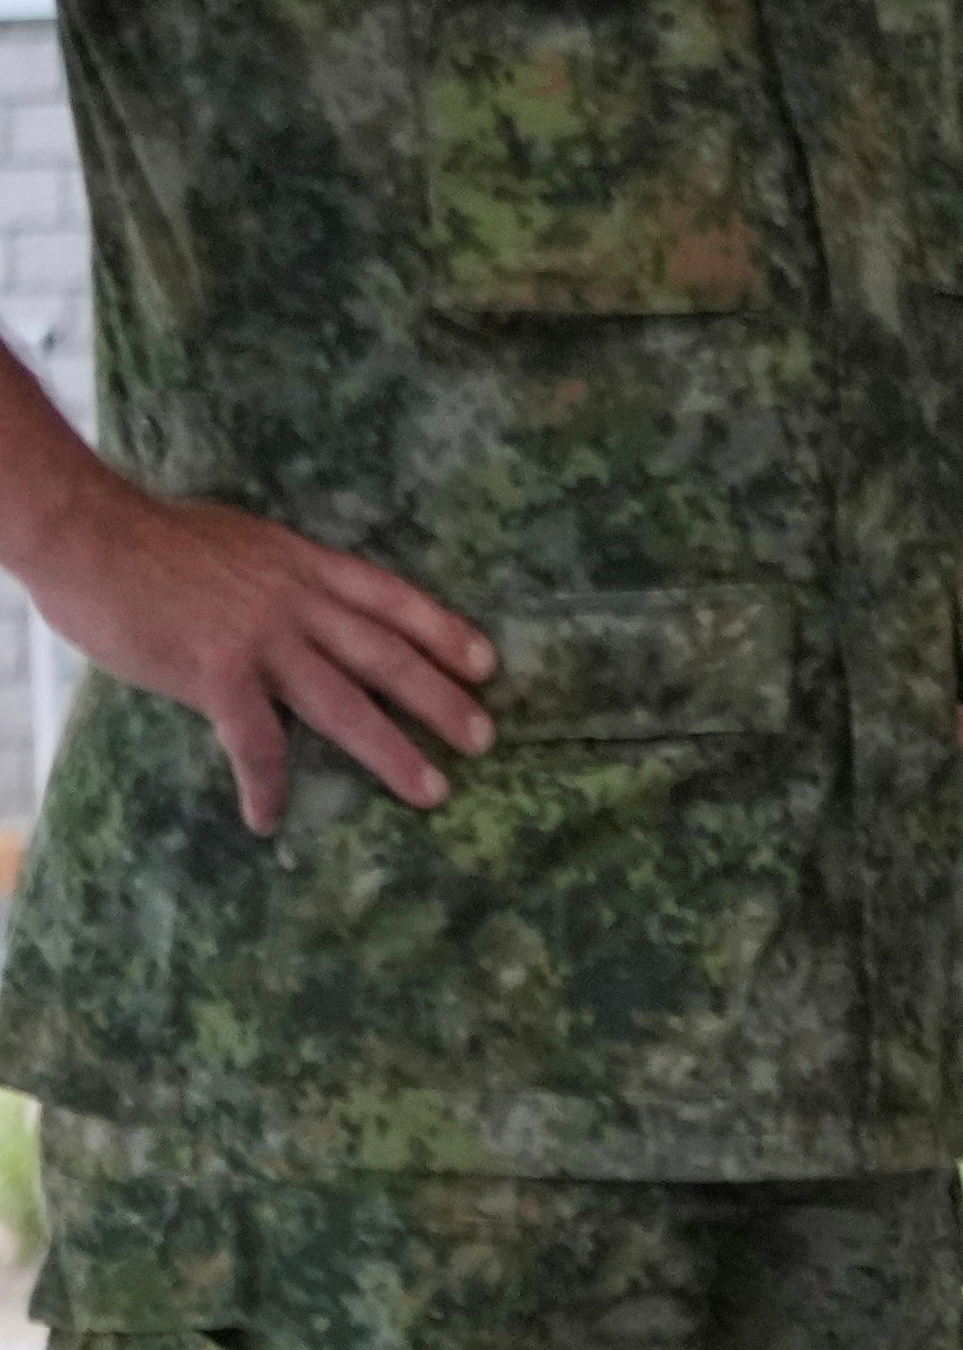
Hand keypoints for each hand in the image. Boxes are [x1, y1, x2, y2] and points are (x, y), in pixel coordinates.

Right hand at [27, 477, 490, 826]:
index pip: (393, 598)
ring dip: (392, 751)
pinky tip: (267, 818)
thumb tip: (300, 606)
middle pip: (387, 655)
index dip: (445, 631)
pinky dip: (265, 784)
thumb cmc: (148, 537)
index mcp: (302, 565)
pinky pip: (254, 741)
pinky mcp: (215, 673)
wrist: (86, 531)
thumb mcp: (240, 543)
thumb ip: (278, 577)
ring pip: (345, 703)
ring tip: (432, 790)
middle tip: (486, 739)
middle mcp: (295, 601)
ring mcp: (259, 639)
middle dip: (442, 699)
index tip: (488, 664)